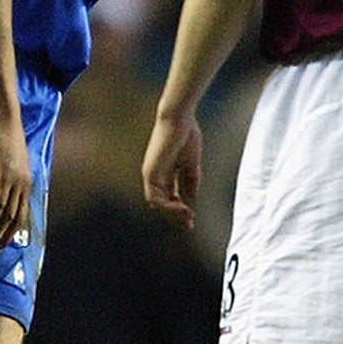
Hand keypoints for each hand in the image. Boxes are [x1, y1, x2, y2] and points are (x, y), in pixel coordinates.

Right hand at [0, 113, 31, 250]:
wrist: (3, 122)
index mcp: (23, 185)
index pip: (21, 215)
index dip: (11, 233)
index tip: (0, 245)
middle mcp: (23, 186)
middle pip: (16, 220)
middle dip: (4, 239)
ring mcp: (16, 182)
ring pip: (7, 215)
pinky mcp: (6, 177)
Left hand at [142, 108, 202, 227]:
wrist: (180, 119)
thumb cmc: (186, 135)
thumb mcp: (191, 164)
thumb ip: (190, 181)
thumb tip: (190, 199)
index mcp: (163, 172)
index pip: (168, 197)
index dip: (179, 210)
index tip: (192, 218)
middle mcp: (154, 175)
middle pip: (161, 204)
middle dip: (176, 216)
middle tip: (190, 224)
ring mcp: (150, 174)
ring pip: (156, 204)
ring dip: (172, 214)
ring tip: (188, 218)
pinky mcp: (150, 173)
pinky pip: (155, 198)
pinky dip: (168, 207)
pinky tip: (183, 208)